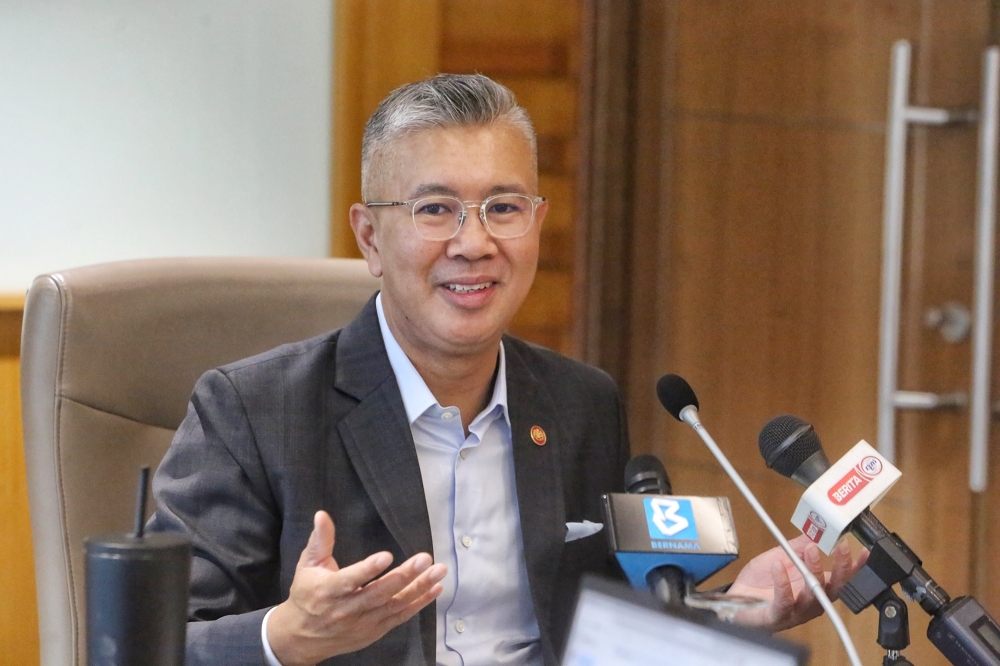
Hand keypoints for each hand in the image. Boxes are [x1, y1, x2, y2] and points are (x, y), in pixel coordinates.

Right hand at [267, 511, 446, 665]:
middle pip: (378, 593)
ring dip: (418, 588)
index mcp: (328, 590)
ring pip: (394, 605)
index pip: (350, 580)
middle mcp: (347, 609)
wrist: (302, 637)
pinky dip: (419, 603)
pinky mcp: (374, 630)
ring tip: (438, 571)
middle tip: (423, 559)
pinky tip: (435, 588)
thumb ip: (320, 540)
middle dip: (403, 576)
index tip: (387, 556)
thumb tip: (322, 515)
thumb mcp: (308, 565)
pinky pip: (400, 616)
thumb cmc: (307, 594)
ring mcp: (363, 623)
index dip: (368, 569)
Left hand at [727, 535, 867, 631]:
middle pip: (835, 589)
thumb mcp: (782, 557)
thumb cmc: (761, 583)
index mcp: (816, 587)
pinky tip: (779, 565)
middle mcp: (811, 602)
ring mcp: (795, 611)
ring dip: (815, 571)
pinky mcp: (777, 615)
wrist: (737, 601)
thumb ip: (799, 546)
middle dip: (842, 568)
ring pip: (813, 595)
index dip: (855, 568)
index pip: (842, 579)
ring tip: (811, 550)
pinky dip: (783, 582)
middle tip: (841, 547)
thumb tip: (816, 529)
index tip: (863, 551)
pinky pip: (784, 601)